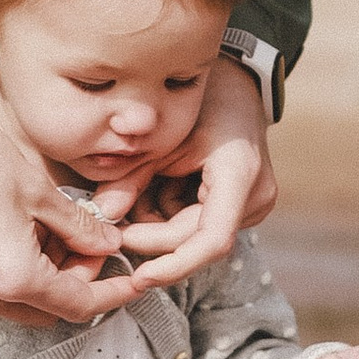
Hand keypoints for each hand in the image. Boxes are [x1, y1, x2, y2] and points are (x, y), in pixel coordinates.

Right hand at [0, 59, 147, 330]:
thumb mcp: (36, 187)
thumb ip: (77, 225)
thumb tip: (107, 244)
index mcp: (12, 277)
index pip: (77, 303)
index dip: (111, 292)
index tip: (132, 280)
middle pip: (47, 310)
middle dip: (76, 283)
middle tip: (92, 243)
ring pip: (18, 302)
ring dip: (45, 278)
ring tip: (55, 229)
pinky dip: (15, 272)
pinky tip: (23, 231)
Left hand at [99, 55, 276, 295]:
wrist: (236, 82)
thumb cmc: (201, 101)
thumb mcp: (159, 138)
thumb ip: (130, 180)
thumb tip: (102, 217)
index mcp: (239, 175)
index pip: (211, 241)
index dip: (173, 265)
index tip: (139, 276)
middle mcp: (255, 196)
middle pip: (195, 239)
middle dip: (151, 235)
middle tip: (113, 221)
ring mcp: (254, 204)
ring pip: (194, 234)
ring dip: (159, 222)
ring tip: (143, 184)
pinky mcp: (244, 206)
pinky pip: (199, 223)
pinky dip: (172, 213)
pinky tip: (162, 184)